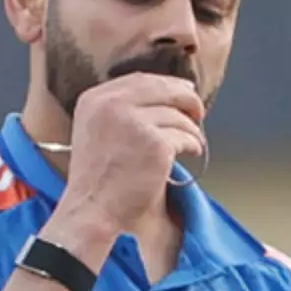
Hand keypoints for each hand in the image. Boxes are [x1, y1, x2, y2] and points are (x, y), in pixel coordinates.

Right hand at [57, 72, 205, 232]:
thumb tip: (163, 95)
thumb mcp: (96, 131)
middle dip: (186, 98)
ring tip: (193, 141)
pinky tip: (193, 151)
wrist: (92, 210)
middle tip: (198, 111)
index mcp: (95, 100)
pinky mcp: (154, 144)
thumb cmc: (97, 180)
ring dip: (191, 128)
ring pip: (177, 115)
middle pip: (162, 89)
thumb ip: (119, 110)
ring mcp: (133, 122)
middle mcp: (111, 105)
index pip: (140, 80)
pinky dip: (193, 144)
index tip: (182, 90)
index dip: (166, 84)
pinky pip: (185, 136)